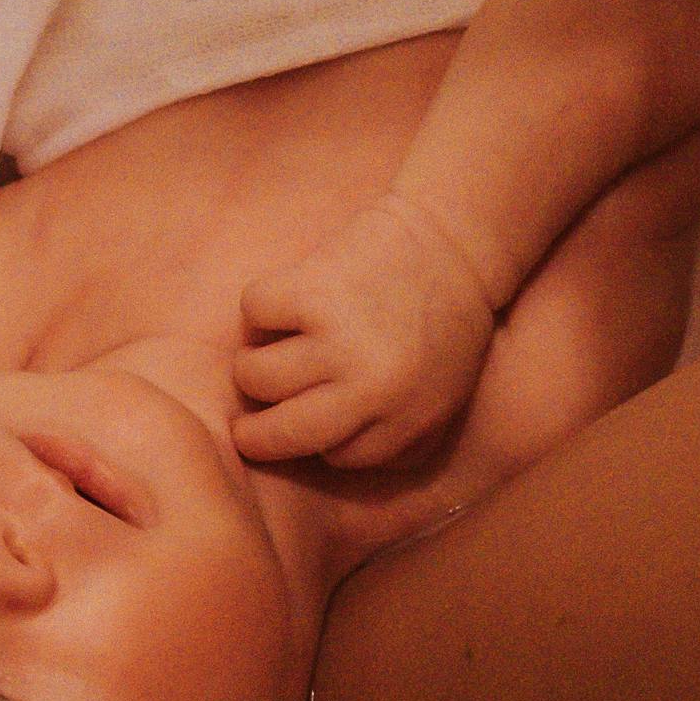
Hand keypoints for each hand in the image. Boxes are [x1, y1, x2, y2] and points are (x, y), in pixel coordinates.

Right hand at [238, 190, 507, 469]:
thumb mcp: (442, 399)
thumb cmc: (443, 323)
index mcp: (408, 418)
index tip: (319, 418)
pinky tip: (290, 302)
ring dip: (256, 364)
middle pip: (279, 434)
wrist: (451, 238)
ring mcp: (338, 338)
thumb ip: (396, 441)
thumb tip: (326, 461)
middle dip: (255, 434)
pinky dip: (263, 307)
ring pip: (253, 377)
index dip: (322, 439)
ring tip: (276, 349)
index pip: (333, 457)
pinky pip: (253, 315)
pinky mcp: (310, 290)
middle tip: (248, 424)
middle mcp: (372, 387)